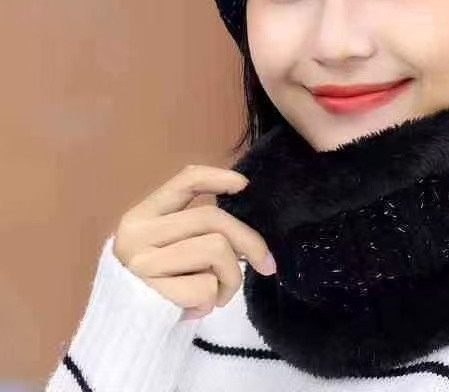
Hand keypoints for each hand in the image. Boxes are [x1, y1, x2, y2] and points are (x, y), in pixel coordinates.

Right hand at [112, 164, 275, 320]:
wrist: (120, 332)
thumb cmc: (155, 284)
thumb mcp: (166, 247)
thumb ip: (195, 231)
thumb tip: (247, 235)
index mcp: (143, 215)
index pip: (184, 181)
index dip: (217, 177)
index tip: (244, 185)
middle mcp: (138, 233)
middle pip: (212, 218)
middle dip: (250, 242)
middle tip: (267, 264)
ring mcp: (143, 262)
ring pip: (216, 249)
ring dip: (230, 278)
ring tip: (218, 294)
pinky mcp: (152, 293)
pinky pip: (205, 286)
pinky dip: (211, 300)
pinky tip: (197, 308)